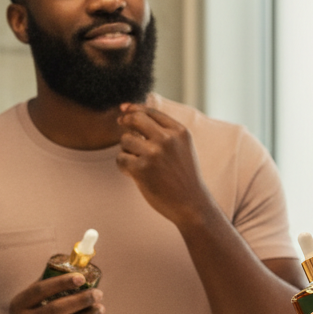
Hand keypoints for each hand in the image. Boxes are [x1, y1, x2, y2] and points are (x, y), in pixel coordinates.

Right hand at [0, 273, 103, 313]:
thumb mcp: (26, 301)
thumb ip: (45, 285)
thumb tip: (73, 267)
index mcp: (19, 304)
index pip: (40, 290)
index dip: (62, 282)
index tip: (81, 278)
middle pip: (57, 309)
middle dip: (81, 300)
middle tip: (98, 294)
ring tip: (100, 309)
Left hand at [116, 104, 213, 225]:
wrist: (191, 204)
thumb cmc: (184, 176)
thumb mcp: (182, 147)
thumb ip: (163, 131)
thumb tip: (130, 112)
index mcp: (179, 132)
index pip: (151, 112)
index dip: (134, 109)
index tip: (124, 111)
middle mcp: (167, 139)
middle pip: (135, 119)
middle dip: (125, 122)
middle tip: (121, 127)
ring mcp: (154, 153)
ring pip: (125, 140)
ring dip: (126, 150)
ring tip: (138, 162)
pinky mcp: (142, 169)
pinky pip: (121, 159)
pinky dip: (123, 166)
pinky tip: (134, 174)